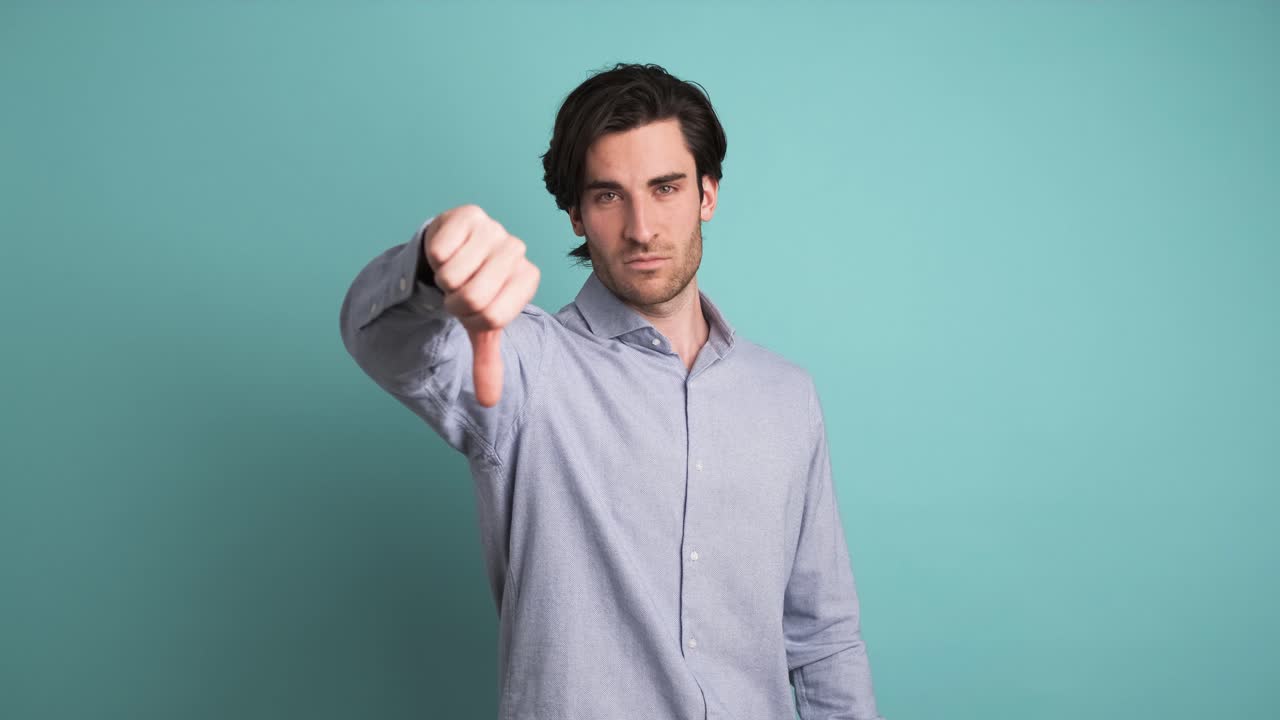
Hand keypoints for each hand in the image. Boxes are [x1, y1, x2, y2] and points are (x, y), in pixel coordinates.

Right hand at [423, 204, 540, 406]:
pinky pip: (440, 250)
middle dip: (454, 301)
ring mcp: (495, 229)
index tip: (471, 309)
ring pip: (453, 274)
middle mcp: (517, 251)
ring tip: (453, 270)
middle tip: (457, 290)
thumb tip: (488, 402)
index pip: (493, 317)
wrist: (454, 250)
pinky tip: (446, 250)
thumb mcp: (480, 326)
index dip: (471, 319)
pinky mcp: (469, 214)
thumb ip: (487, 361)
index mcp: (527, 279)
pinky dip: (434, 257)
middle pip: (473, 297)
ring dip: (443, 278)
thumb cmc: (472, 289)